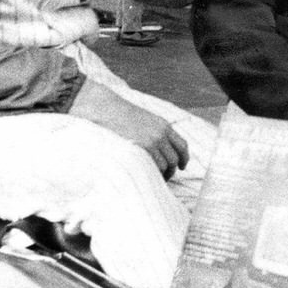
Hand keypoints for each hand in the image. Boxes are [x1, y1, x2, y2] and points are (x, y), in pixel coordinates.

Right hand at [71, 79, 188, 178]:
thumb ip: (151, 132)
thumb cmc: (117, 115)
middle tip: (165, 178)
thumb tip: (154, 148)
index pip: (182, 145)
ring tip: (153, 180)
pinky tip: (148, 178)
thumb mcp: (142, 120)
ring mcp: (153, 140)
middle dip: (172, 170)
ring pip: (166, 165)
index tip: (182, 167)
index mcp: (163, 125)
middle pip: (175, 158)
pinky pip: (156, 167)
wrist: (104, 107)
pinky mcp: (143, 147)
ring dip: (163, 175)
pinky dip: (155, 175)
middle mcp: (161, 133)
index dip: (184, 158)